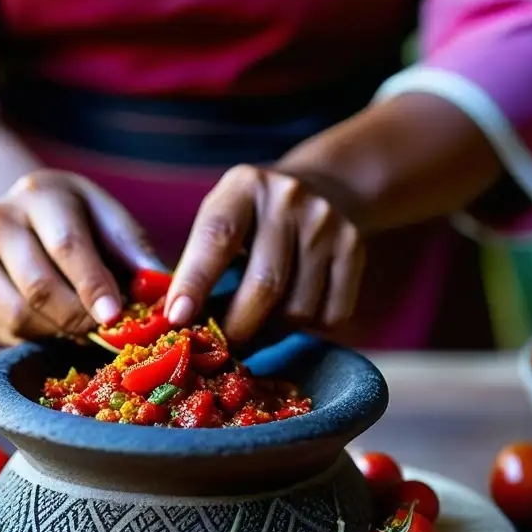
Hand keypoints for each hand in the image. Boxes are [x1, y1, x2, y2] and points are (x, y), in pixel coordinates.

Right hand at [0, 170, 159, 343]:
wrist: (12, 213)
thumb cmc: (74, 220)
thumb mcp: (106, 218)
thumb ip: (133, 249)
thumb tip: (159, 283)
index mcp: (40, 193)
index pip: (67, 245)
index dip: (92, 285)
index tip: (115, 317)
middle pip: (39, 287)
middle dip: (79, 319)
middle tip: (107, 335)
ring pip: (20, 316)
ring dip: (60, 332)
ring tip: (84, 327)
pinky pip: (4, 330)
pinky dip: (37, 337)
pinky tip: (54, 324)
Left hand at [164, 165, 364, 342]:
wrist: (325, 186)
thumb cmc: (254, 217)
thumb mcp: (223, 217)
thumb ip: (200, 261)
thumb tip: (178, 323)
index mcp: (244, 186)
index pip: (217, 237)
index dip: (195, 282)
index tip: (177, 319)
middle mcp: (288, 199)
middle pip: (264, 284)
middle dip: (237, 327)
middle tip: (222, 346)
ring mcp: (326, 223)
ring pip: (298, 309)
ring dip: (273, 332)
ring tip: (259, 324)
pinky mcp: (354, 248)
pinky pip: (330, 316)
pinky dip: (308, 329)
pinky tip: (293, 313)